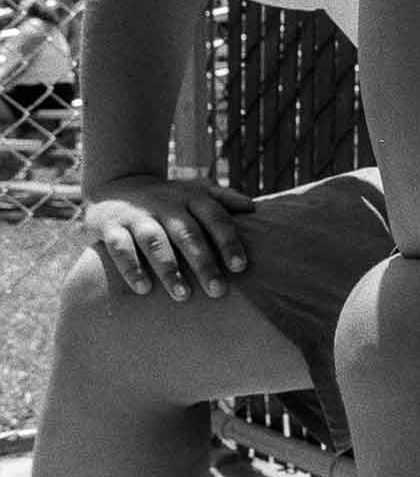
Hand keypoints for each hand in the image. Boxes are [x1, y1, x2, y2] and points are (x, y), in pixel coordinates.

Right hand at [82, 173, 255, 299]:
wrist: (118, 182)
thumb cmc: (170, 198)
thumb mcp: (196, 192)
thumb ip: (223, 199)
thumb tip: (252, 208)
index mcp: (191, 198)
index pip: (215, 218)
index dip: (228, 241)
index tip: (240, 267)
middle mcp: (165, 205)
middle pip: (187, 233)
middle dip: (203, 262)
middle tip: (218, 290)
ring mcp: (137, 215)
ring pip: (154, 241)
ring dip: (169, 268)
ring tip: (183, 294)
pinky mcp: (109, 226)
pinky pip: (119, 247)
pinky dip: (131, 267)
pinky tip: (144, 288)